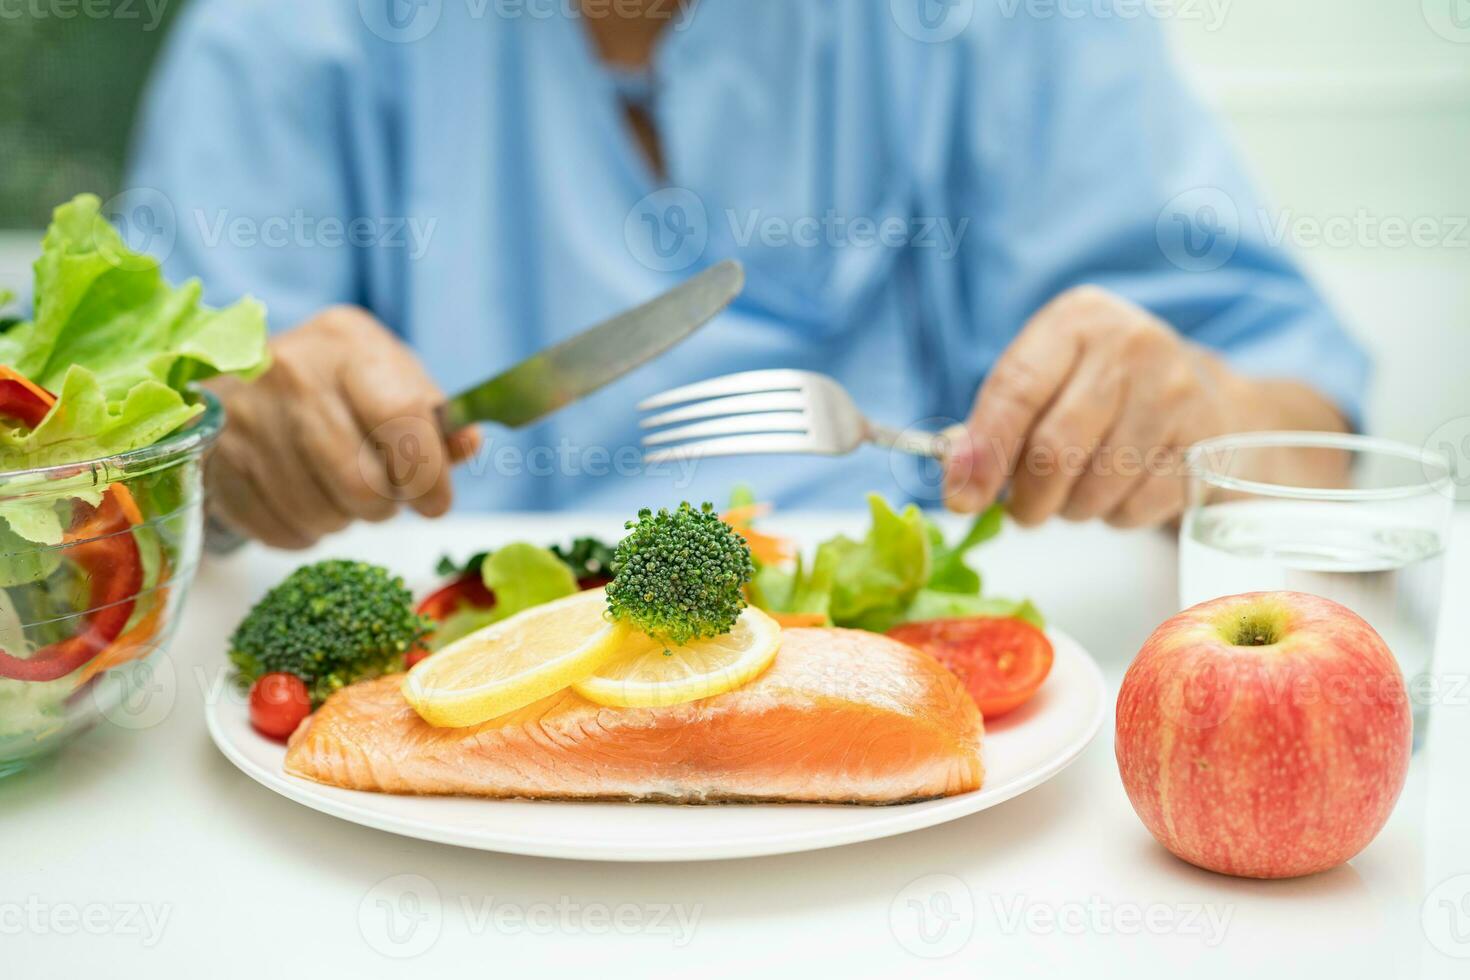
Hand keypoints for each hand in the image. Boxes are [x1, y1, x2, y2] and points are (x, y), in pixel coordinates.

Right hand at [203, 306, 480, 548]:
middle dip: (384, 507)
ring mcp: (246, 415)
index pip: (402, 418)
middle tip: (384, 499)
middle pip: (359, 480)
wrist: (247, 376)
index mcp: (349, 343)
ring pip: (319, 512)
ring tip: (341, 494)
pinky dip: (304, 531)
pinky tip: (306, 501)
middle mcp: (292, 371)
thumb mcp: (394, 381)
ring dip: (343, 520)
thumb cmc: (342, 385)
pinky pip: (279, 529)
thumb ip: (436, 419)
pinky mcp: (217, 460)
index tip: (436, 503)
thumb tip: (468, 444)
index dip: (428, 475)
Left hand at [942, 286, 1344, 528]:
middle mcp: (1130, 346)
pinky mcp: (1204, 442)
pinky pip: (1136, 507)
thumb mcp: (1041, 380)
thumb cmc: (1094, 385)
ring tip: (1074, 490)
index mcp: (1075, 320)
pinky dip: (1112, 515)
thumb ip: (991, 426)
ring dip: (1070, 509)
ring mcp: (1175, 392)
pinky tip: (1117, 488)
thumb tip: (959, 487)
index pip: (1016, 391)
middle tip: (1023, 510)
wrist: (1192, 384)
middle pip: (1055, 449)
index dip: (984, 452)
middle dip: (1028, 498)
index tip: (962, 497)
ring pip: (1096, 487)